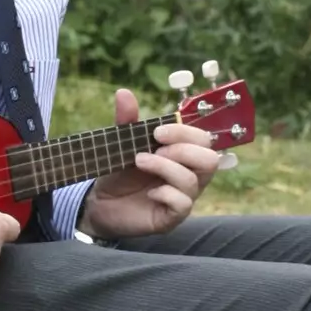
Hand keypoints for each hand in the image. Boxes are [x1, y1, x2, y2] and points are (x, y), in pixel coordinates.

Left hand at [77, 87, 223, 240]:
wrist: (100, 202)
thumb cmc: (119, 172)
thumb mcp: (122, 143)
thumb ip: (126, 120)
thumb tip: (124, 93)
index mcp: (184, 155)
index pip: (203, 140)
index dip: (185, 132)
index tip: (157, 132)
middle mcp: (190, 176)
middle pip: (210, 160)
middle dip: (182, 150)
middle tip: (156, 149)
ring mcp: (183, 197)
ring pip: (193, 180)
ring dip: (165, 167)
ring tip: (140, 162)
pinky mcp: (172, 217)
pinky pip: (183, 204)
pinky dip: (165, 193)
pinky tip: (149, 192)